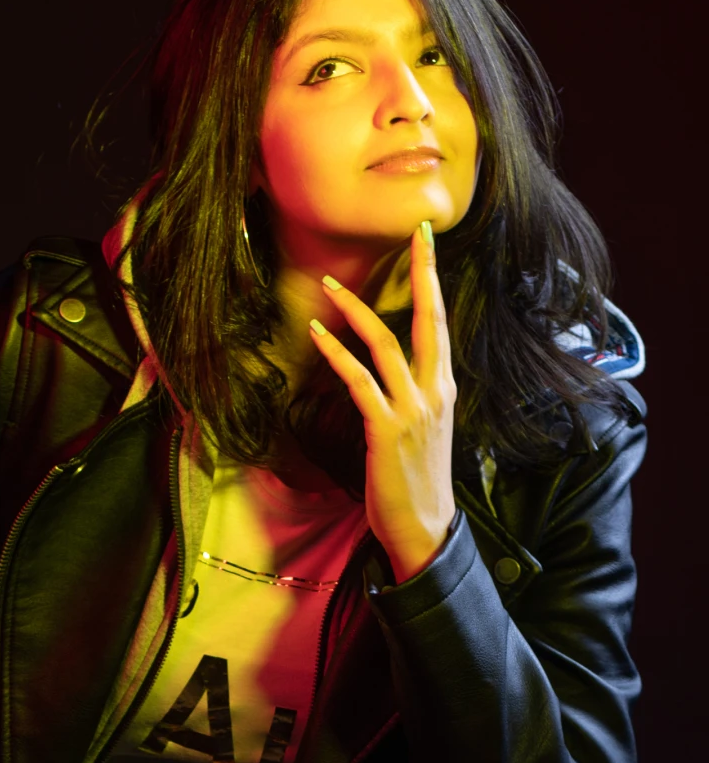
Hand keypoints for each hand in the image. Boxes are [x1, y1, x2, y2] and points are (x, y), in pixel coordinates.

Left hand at [309, 220, 456, 584]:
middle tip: (416, 234)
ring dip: (358, 311)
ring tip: (332, 284)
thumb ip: (414, 395)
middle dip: (424, 274)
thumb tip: (394, 373)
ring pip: (388, 345)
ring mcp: (413, 409)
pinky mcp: (386, 428)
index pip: (441, 325)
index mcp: (444, 389)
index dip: (434, 283)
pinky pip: (359, 380)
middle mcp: (435, 392)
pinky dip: (337, 353)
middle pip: (431, 321)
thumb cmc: (418, 480)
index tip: (427, 245)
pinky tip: (317, 332)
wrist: (426, 528)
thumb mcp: (424, 429)